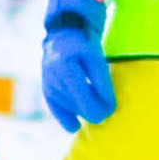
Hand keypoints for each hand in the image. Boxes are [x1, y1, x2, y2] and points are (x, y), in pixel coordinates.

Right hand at [37, 0, 114, 133]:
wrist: (64, 32)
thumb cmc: (84, 44)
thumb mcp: (97, 58)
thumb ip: (102, 82)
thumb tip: (108, 107)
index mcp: (66, 65)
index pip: (85, 94)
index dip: (101, 105)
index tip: (112, 107)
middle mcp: (53, 75)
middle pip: (78, 104)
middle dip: (94, 110)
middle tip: (107, 111)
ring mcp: (48, 82)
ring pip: (70, 107)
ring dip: (83, 110)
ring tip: (95, 107)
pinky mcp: (46, 88)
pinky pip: (55, 108)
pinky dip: (65, 118)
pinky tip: (74, 127)